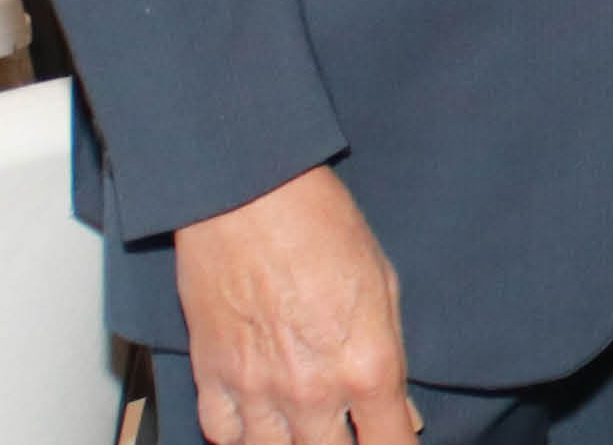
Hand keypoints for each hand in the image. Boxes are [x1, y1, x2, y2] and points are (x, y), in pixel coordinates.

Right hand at [177, 166, 419, 444]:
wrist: (247, 193)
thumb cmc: (319, 224)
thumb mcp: (383, 284)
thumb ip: (390, 353)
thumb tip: (400, 407)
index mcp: (366, 367)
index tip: (393, 441)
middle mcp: (313, 391)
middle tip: (344, 429)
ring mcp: (257, 389)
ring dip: (292, 444)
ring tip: (303, 428)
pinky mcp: (212, 376)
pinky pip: (223, 434)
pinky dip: (241, 436)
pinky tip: (258, 423)